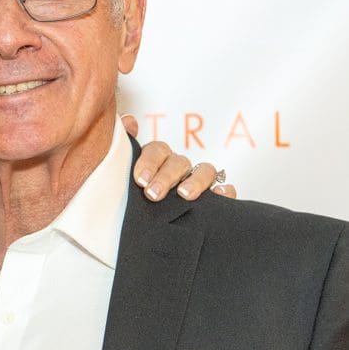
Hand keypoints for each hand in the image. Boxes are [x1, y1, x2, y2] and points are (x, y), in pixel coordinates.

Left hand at [122, 114, 236, 200]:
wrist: (147, 228)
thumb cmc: (135, 197)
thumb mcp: (124, 175)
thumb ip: (124, 148)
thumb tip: (129, 121)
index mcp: (158, 160)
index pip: (157, 150)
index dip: (149, 162)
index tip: (140, 180)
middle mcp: (179, 168)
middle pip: (179, 162)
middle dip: (166, 177)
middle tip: (152, 194)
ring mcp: (199, 182)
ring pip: (205, 171)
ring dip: (195, 181)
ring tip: (184, 194)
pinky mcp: (215, 199)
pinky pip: (226, 190)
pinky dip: (225, 192)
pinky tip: (218, 196)